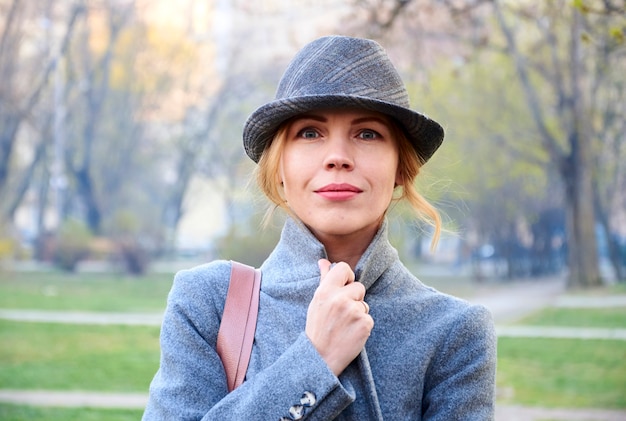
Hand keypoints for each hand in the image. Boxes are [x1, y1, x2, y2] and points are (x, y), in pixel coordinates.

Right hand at [305, 259, 373, 375]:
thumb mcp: (317, 302)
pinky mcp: (365, 324)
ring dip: (358, 312)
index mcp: (325, 291)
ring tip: (344, 325)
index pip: (344, 268)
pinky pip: (368, 317)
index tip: (343, 288)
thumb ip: (323, 280)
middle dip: (354, 298)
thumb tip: (323, 262)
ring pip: (364, 303)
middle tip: (342, 314)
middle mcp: (340, 299)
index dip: (346, 277)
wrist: (320, 358)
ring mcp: (353, 311)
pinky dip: (362, 325)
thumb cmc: (317, 328)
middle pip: (359, 287)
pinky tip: (351, 333)